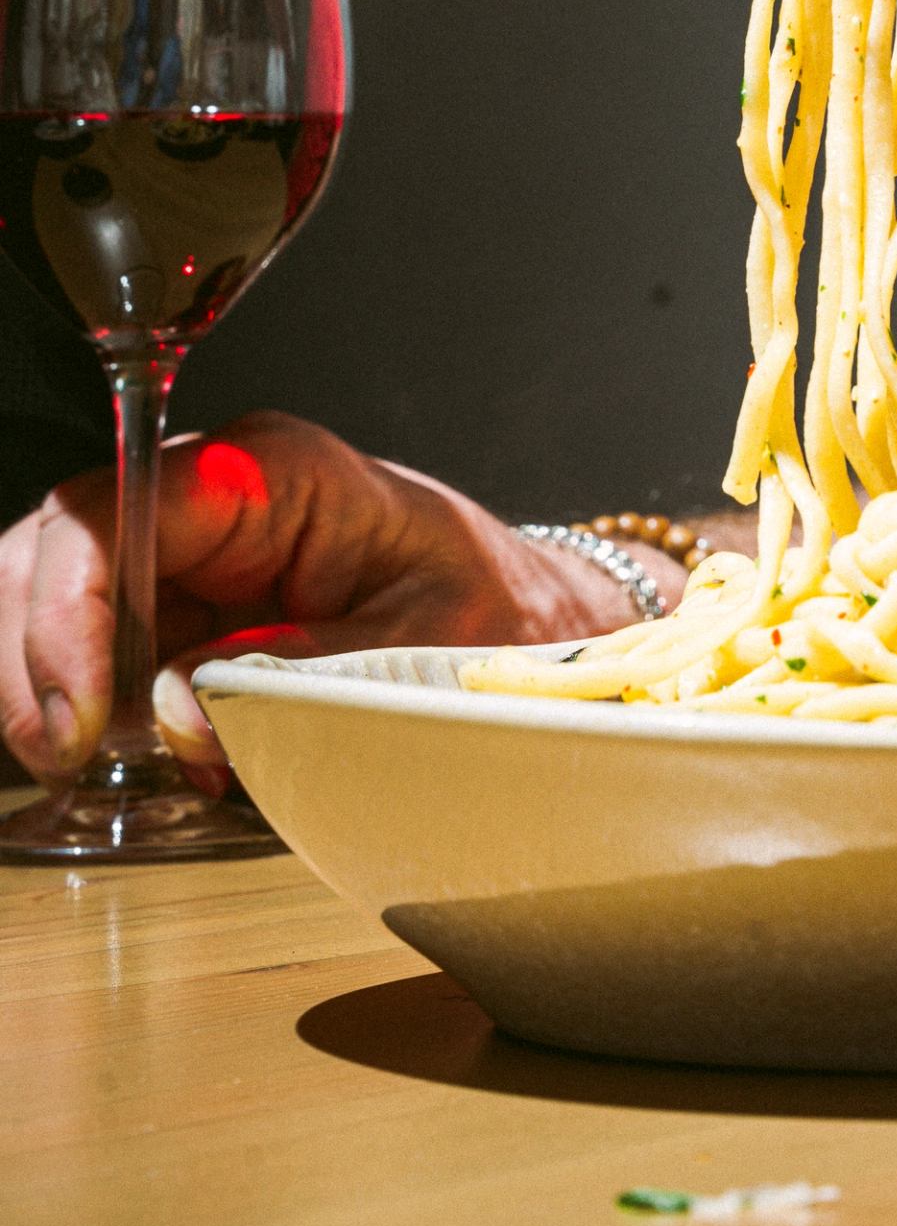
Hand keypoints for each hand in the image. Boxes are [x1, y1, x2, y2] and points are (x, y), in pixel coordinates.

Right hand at [0, 412, 678, 786]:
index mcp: (269, 473)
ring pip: (48, 591)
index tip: (83, 710)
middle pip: (56, 545)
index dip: (70, 607)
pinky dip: (81, 700)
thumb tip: (178, 705)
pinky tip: (121, 745)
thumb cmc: (483, 611)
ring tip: (97, 752)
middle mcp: (208, 496)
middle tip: (73, 750)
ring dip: (49, 680)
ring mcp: (182, 550)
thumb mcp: (415, 647)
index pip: (117, 509)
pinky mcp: (172, 605)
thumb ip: (295, 674)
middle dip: (38, 653)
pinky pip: (87, 641)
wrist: (519, 617)